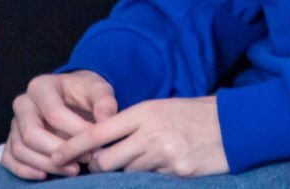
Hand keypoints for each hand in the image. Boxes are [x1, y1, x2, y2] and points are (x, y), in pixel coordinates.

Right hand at [0, 71, 117, 179]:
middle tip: (85, 159)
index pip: (54, 113)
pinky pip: (9, 159)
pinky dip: (24, 170)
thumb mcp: (100, 90)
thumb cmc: (86, 92)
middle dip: (59, 151)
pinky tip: (45, 176)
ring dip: (46, 164)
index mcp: (41, 86)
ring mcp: (14, 123)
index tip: (96, 143)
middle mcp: (22, 103)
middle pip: (32, 134)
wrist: (74, 95)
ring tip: (73, 170)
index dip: (75, 131)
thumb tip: (106, 121)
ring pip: (20, 149)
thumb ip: (105, 103)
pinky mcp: (12, 140)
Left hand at [51, 95, 227, 176]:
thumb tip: (102, 144)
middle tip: (101, 166)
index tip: (54, 156)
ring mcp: (164, 155)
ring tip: (142, 162)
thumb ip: (134, 124)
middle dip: (99, 167)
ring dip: (127, 173)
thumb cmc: (195, 115)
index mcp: (145, 112)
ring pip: (126, 173)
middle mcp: (150, 133)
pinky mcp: (176, 173)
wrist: (234, 124)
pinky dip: (150, 178)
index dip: (72, 146)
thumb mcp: (162, 109)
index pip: (97, 132)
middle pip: (106, 160)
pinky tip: (163, 168)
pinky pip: (150, 181)